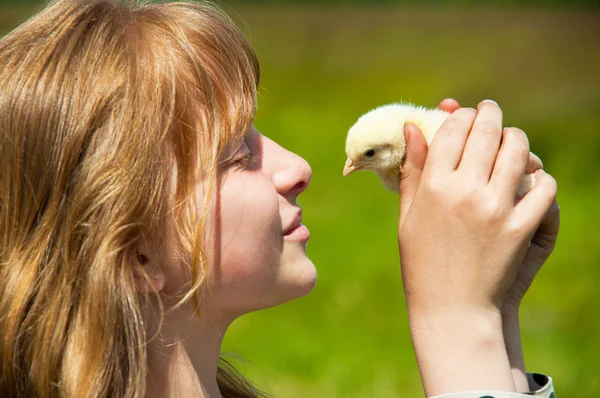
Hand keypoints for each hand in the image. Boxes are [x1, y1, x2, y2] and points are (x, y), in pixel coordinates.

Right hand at [415, 99, 558, 312]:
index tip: (464, 115)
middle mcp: (465, 191)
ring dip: (516, 138)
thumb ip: (413, 169)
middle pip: (486, 132)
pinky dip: (540, 178)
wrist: (452, 309)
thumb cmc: (422, 262)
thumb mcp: (409, 215)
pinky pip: (543, 187)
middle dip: (490, 114)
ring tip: (512, 139)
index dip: (460, 115)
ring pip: (518, 151)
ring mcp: (496, 208)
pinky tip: (530, 180)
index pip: (452, 130)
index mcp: (434, 187)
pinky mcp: (522, 228)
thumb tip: (411, 126)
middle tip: (490, 110)